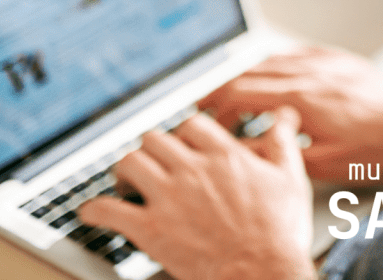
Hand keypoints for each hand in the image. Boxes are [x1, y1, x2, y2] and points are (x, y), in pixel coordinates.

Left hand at [79, 108, 313, 279]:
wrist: (261, 274)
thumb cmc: (278, 233)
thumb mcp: (290, 179)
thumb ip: (282, 143)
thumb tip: (284, 118)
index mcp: (224, 155)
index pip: (192, 125)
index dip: (184, 134)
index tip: (184, 145)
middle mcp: (192, 169)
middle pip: (156, 139)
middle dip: (152, 149)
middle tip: (152, 162)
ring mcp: (168, 198)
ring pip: (130, 163)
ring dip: (124, 170)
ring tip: (125, 181)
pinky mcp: (151, 229)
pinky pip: (109, 211)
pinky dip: (95, 210)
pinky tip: (92, 213)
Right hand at [199, 45, 382, 183]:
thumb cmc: (378, 148)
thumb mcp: (323, 164)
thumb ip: (279, 155)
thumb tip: (247, 152)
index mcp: (300, 97)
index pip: (240, 93)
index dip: (213, 105)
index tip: (199, 115)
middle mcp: (309, 72)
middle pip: (250, 73)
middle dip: (224, 89)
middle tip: (208, 105)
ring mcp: (325, 62)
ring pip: (272, 60)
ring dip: (248, 76)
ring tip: (236, 94)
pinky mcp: (340, 59)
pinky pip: (297, 53)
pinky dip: (276, 65)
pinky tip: (274, 75)